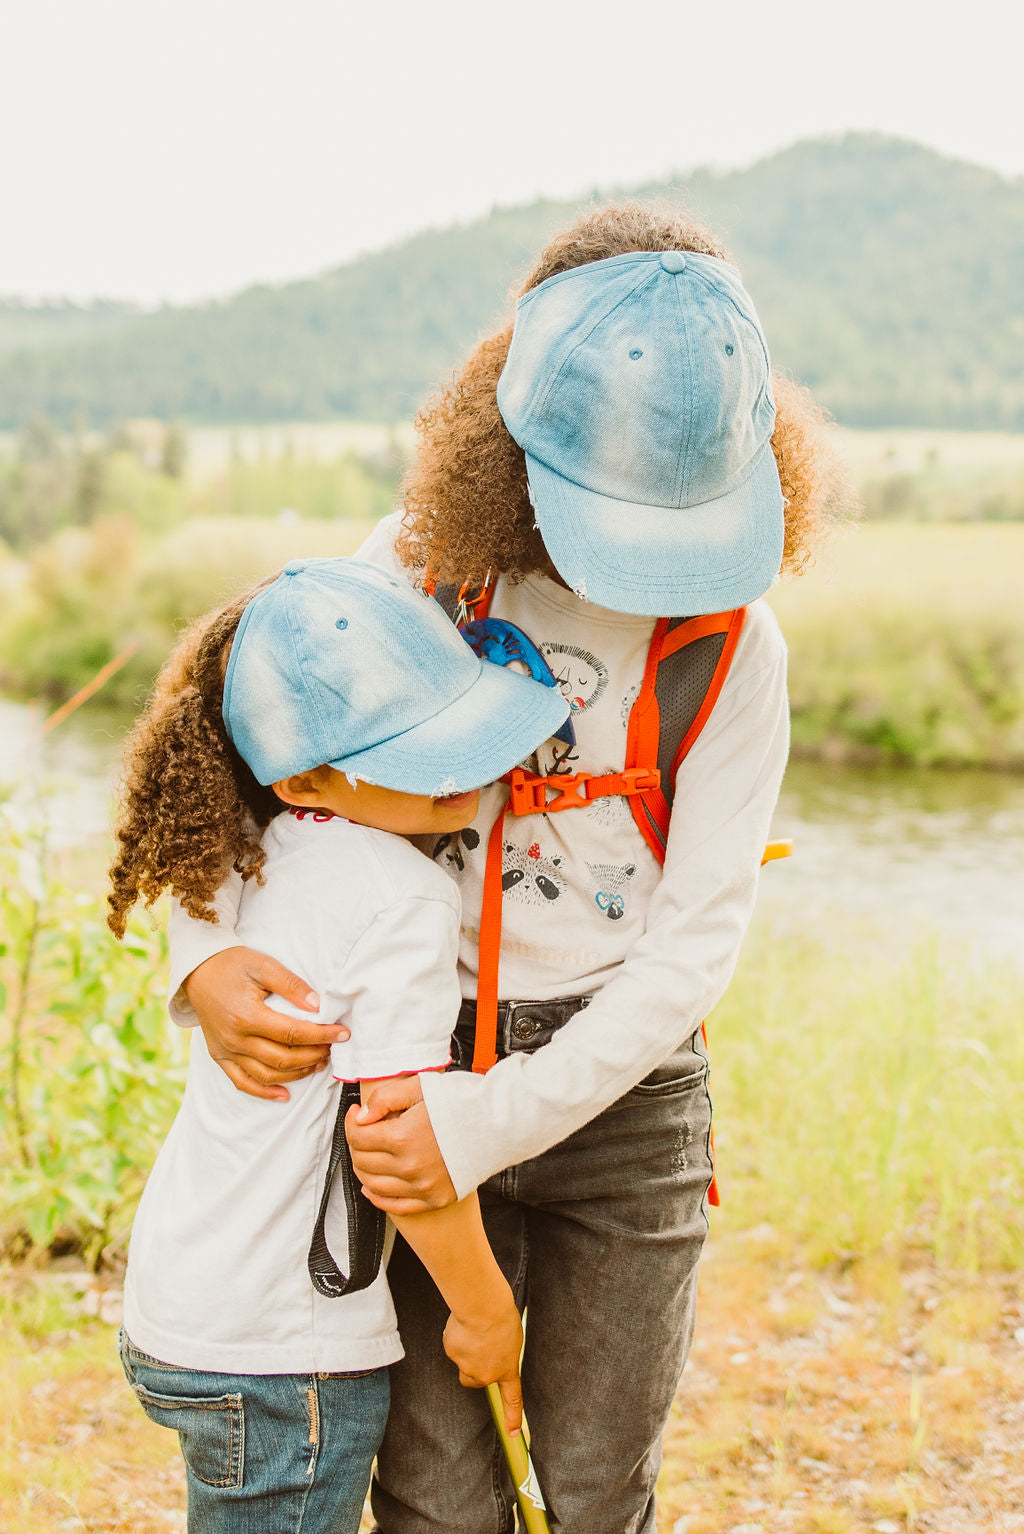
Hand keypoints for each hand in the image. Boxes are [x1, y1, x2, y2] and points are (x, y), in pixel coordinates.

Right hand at [185, 946, 348, 1101]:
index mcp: (247, 1016)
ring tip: (318, 1063)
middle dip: (314, 1055)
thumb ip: (291, 985)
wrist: (199, 971)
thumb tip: (317, 1005)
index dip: (321, 1035)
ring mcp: (226, 1051)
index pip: (293, 1033)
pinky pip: (242, 1082)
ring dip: (297, 1074)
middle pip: (283, 1059)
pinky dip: (264, 1092)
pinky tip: (285, 1094)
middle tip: (333, 1046)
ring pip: (267, 1075)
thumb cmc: (233, 964)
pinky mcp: (220, 1056)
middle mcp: (235, 1039)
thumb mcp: (263, 965)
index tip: (342, 1033)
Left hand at [346, 1076, 456, 1212]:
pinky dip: (377, 1197)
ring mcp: (422, 1187)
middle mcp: (409, 1167)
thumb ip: (385, 1098)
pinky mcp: (434, 1199)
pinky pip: (395, 1206)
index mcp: (402, 1138)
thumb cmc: (462, 1101)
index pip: (357, 1137)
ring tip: (369, 1152)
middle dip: (356, 1143)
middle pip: (363, 1161)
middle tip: (363, 1130)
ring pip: (373, 1185)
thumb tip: (362, 1117)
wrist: (499, 1123)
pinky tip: (373, 1185)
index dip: (351, 1122)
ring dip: (363, 1168)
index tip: (357, 1113)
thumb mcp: (421, 1086)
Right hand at [444, 1293, 523, 1435]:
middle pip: (474, 1379)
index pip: (512, 1399)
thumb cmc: (501, 1317)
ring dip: (465, 1350)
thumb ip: (501, 1354)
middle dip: (473, 1367)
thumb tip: (484, 1355)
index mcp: (507, 1369)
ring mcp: (468, 1367)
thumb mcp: (512, 1338)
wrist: (483, 1308)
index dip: (512, 1417)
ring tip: (474, 1327)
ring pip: (462, 1362)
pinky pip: (452, 1346)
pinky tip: (463, 1324)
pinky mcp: (452, 1354)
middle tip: (479, 1345)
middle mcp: (487, 1375)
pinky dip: (456, 1337)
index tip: (512, 1433)